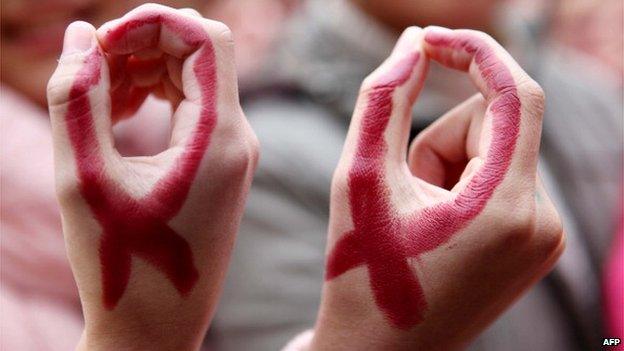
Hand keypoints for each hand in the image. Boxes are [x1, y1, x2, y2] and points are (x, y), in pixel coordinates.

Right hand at [47, 5, 257, 349]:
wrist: (158, 327)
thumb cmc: (120, 265)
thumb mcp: (82, 180)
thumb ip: (76, 99)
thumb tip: (84, 36)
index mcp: (221, 138)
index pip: (206, 38)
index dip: (152, 22)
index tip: (102, 43)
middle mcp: (239, 140)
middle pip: (200, 53)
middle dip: (141, 46)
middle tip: (90, 73)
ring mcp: (234, 153)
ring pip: (195, 78)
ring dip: (144, 72)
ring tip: (96, 100)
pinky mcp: (222, 166)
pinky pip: (193, 108)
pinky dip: (154, 98)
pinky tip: (117, 116)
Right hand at [306, 26, 563, 349]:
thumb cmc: (363, 270)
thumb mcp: (361, 179)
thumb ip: (384, 99)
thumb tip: (413, 43)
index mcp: (505, 209)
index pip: (514, 96)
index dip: (473, 52)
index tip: (430, 39)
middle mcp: (543, 222)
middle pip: (495, 125)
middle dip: (440, 139)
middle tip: (402, 190)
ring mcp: (545, 236)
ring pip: (496, 151)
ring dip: (447, 166)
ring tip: (416, 217)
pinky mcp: (537, 241)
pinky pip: (502, 178)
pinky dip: (463, 185)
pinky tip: (436, 227)